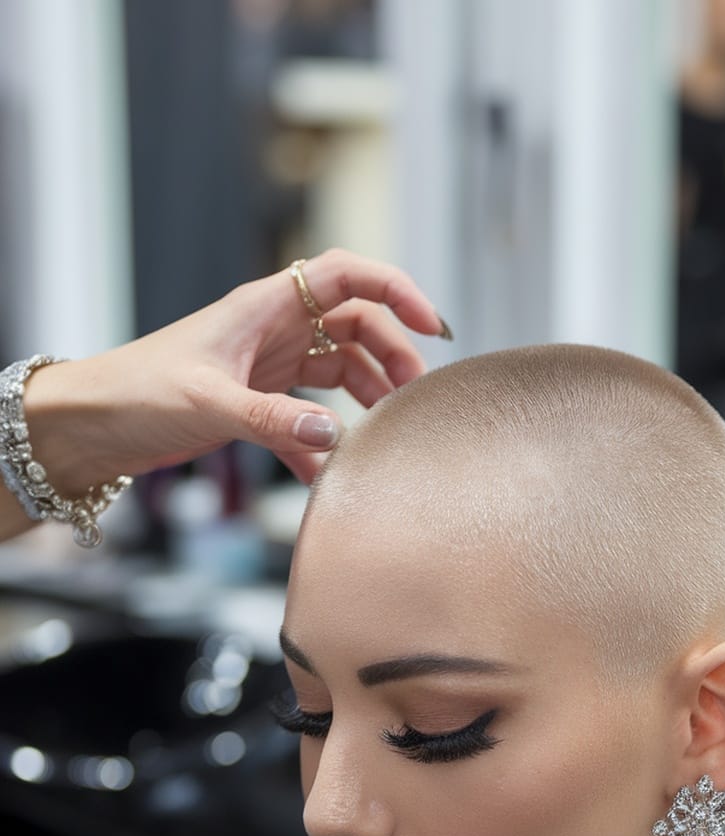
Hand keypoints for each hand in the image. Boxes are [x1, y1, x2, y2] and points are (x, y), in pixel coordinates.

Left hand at [23, 248, 446, 491]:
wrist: (92, 424)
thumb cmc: (136, 392)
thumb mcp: (208, 403)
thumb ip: (274, 421)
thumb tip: (336, 434)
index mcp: (265, 306)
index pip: (348, 276)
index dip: (397, 291)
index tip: (433, 327)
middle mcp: (273, 329)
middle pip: (354, 325)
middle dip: (392, 354)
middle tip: (414, 397)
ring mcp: (266, 365)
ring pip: (338, 367)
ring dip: (367, 394)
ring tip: (388, 429)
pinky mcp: (256, 402)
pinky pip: (307, 416)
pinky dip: (324, 441)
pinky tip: (331, 471)